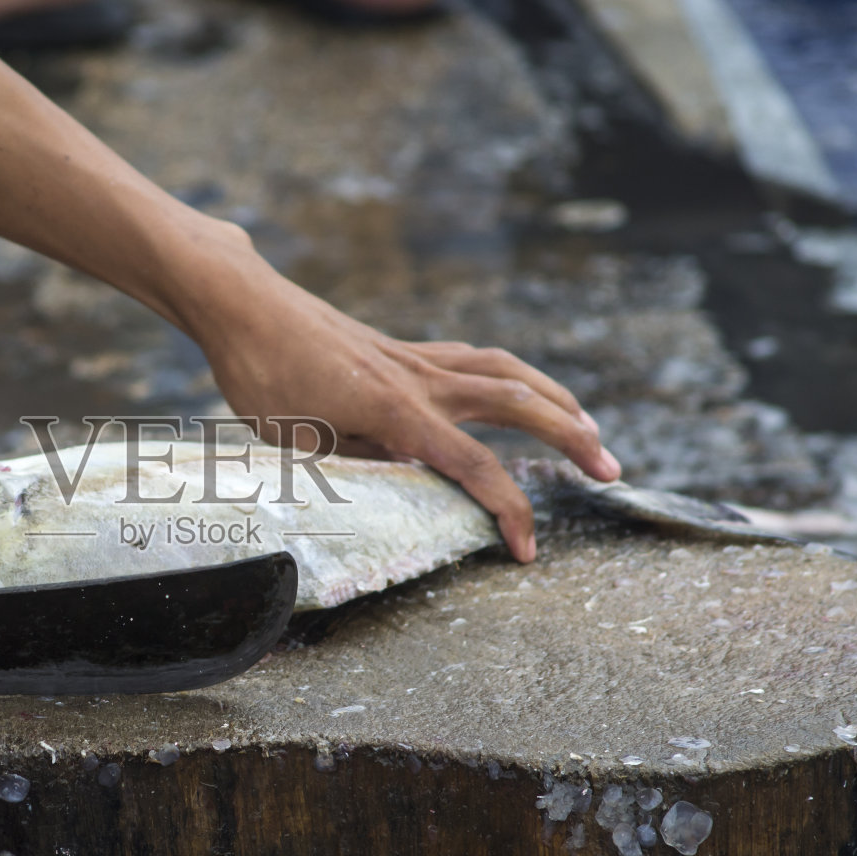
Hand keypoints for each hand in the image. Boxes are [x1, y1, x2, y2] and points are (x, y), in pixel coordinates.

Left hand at [179, 224, 621, 561]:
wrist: (243, 305)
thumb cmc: (262, 376)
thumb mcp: (302, 441)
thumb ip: (363, 462)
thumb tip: (413, 479)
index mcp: (396, 410)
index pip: (474, 466)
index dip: (508, 511)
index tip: (526, 550)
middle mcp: (418, 379)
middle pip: (519, 403)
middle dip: (572, 438)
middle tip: (612, 471)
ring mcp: (413, 357)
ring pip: (505, 371)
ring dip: (555, 398)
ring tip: (587, 426)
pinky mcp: (401, 348)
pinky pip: (474, 359)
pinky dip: (510, 377)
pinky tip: (517, 392)